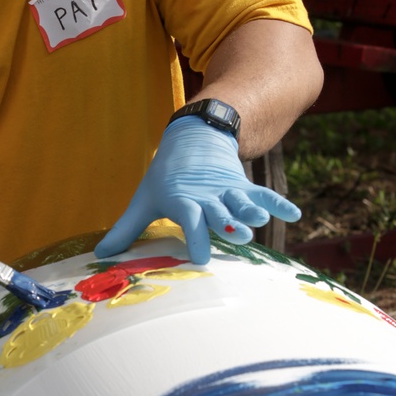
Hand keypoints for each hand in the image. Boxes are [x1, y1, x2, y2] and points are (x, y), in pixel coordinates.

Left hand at [96, 117, 300, 265]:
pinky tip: (294, 215)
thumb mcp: (144, 199)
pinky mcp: (243, 187)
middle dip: (227, 225)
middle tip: (238, 236)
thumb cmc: (164, 178)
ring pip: (242, 202)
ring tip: (260, 221)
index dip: (195, 236)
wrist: (192, 138)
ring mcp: (228, 191)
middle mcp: (208, 196)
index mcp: (182, 199)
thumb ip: (126, 229)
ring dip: (251, 212)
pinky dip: (278, 204)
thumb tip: (100, 254)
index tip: (201, 258)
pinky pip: (263, 195)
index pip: (189, 219)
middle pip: (220, 212)